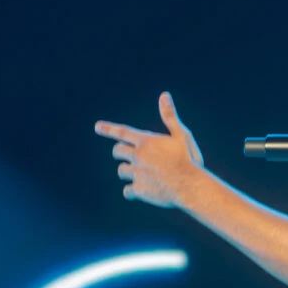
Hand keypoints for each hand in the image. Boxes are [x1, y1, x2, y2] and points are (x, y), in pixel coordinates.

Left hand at [94, 92, 204, 207]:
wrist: (190, 185)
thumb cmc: (188, 159)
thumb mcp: (181, 135)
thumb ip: (170, 116)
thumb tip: (164, 95)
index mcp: (146, 141)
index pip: (122, 132)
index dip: (108, 129)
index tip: (97, 127)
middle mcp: (138, 156)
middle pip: (118, 151)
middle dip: (120, 152)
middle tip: (126, 155)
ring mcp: (137, 173)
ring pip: (122, 171)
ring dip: (127, 171)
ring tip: (138, 174)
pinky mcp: (139, 190)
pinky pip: (128, 191)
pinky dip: (131, 191)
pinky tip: (137, 192)